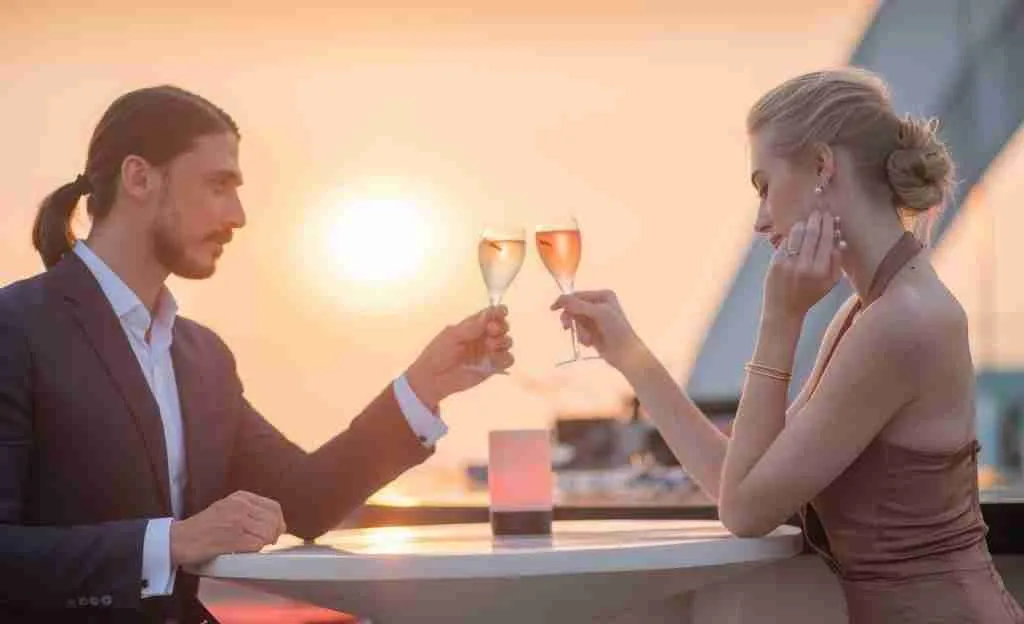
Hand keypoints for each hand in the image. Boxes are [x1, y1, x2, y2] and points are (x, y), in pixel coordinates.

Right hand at [169, 491, 285, 566]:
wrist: (179, 539)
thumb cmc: (201, 529)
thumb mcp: (226, 509)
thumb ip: (248, 512)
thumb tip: (272, 524)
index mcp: (240, 497)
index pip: (273, 507)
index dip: (277, 521)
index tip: (275, 531)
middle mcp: (240, 505)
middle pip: (274, 519)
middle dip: (274, 533)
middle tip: (266, 542)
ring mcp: (237, 521)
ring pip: (268, 532)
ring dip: (265, 543)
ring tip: (255, 547)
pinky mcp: (233, 537)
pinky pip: (257, 544)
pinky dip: (256, 550)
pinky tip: (247, 552)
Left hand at [405, 306, 513, 407]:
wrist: (434, 377)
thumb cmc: (439, 353)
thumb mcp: (452, 335)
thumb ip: (471, 326)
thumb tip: (488, 314)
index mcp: (474, 325)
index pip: (492, 314)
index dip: (499, 311)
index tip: (501, 313)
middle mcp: (484, 337)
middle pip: (503, 326)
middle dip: (501, 326)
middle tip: (490, 330)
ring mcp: (489, 352)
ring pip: (507, 342)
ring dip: (502, 341)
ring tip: (489, 346)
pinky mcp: (493, 367)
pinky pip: (508, 359)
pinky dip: (503, 357)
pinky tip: (492, 359)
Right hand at [550, 290, 644, 371]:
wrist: (625, 353)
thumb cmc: (616, 330)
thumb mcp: (598, 313)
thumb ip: (579, 305)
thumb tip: (561, 298)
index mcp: (602, 296)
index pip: (578, 295)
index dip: (565, 301)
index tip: (553, 308)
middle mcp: (598, 305)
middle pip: (574, 308)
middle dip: (572, 319)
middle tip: (567, 328)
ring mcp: (595, 318)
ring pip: (576, 321)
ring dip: (579, 331)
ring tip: (587, 339)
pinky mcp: (592, 331)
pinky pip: (579, 331)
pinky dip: (583, 337)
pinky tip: (591, 342)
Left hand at [764, 211, 843, 319]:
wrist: (784, 309)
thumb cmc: (809, 295)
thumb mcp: (830, 283)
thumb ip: (837, 262)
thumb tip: (840, 240)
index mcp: (821, 271)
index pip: (826, 240)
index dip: (828, 224)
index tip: (829, 215)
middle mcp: (805, 266)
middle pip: (812, 233)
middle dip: (816, 219)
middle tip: (818, 212)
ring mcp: (788, 263)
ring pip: (797, 234)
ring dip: (802, 224)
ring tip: (807, 221)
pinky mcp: (775, 262)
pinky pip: (785, 242)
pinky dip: (791, 235)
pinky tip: (795, 233)